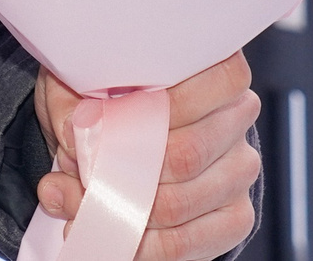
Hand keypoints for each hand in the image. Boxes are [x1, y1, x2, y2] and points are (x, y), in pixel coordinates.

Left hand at [34, 53, 260, 260]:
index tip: (108, 120)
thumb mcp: (82, 80)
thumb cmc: (106, 95)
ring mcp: (240, 169)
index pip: (214, 82)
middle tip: (72, 170)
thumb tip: (74, 135)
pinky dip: (137, 244)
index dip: (160, 108)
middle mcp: (238, 117)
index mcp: (214, 68)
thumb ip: (76, 103)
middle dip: (120, 170)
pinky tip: (105, 232)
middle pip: (186, 155)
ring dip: (119, 208)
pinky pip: (185, 243)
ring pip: (179, 204)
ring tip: (75, 201)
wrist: (127, 130)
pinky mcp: (234, 217)